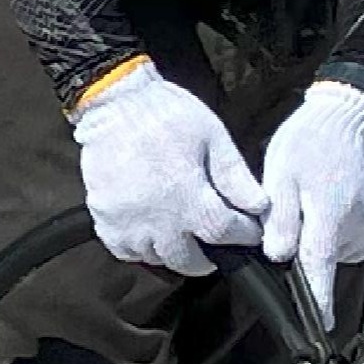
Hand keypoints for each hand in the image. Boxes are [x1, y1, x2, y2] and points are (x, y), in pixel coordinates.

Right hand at [70, 62, 267, 278]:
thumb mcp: (212, 136)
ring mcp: (127, 223)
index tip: (248, 231)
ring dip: (173, 253)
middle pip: (188, 261)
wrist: (115, 102)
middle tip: (214, 243)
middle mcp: (157, 219)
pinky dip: (140, 249)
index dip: (243, 235)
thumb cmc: (167, 115)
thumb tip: (259, 207)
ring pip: (156, 259)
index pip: (225, 234)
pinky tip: (150, 233)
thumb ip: (235, 176)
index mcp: (188, 197)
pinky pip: (125, 251)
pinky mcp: (104, 219)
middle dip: (208, 257)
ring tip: (182, 237)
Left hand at [257, 79, 363, 285]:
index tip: (319, 329)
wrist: (355, 112)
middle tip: (298, 207)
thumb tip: (277, 255)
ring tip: (318, 197)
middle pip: (325, 258)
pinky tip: (335, 197)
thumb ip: (280, 218)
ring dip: (325, 234)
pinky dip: (342, 225)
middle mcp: (360, 226)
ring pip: (340, 248)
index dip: (317, 302)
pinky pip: (355, 235)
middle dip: (307, 245)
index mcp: (331, 216)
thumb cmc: (313, 140)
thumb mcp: (282, 172)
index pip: (319, 270)